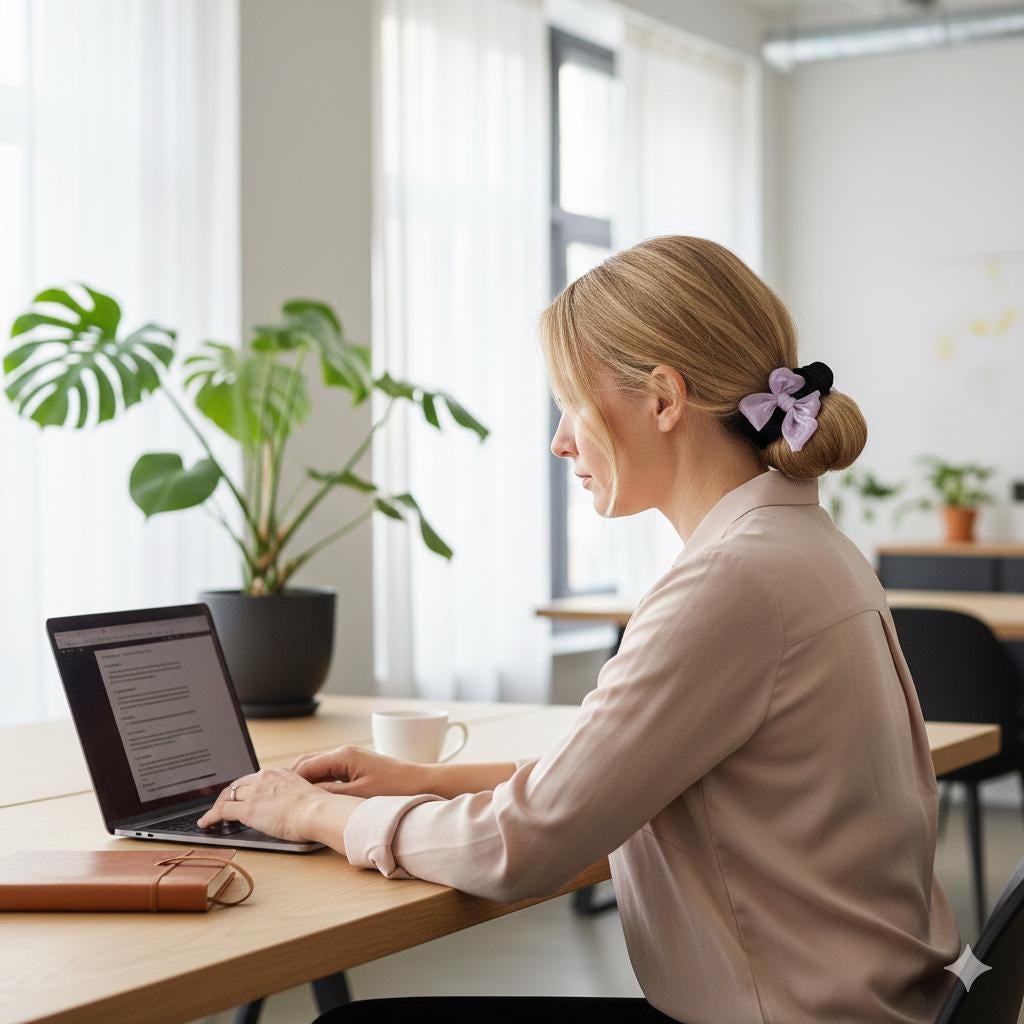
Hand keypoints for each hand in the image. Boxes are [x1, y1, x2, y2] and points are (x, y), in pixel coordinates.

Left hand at [196, 767, 365, 849]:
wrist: (317, 811)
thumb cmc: (318, 808)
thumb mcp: (305, 794)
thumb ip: (294, 795)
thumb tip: (294, 806)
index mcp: (279, 773)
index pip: (254, 778)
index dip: (244, 788)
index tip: (242, 794)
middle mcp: (265, 778)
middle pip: (238, 784)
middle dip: (228, 794)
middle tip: (222, 804)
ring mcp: (254, 792)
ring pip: (228, 796)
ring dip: (218, 805)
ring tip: (212, 814)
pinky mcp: (247, 809)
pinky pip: (222, 811)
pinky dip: (210, 817)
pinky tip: (205, 823)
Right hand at [289, 743, 431, 797]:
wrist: (422, 783)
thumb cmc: (394, 789)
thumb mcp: (358, 796)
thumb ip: (329, 794)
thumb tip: (305, 796)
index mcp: (342, 755)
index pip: (305, 766)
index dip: (288, 782)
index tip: (275, 796)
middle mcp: (344, 753)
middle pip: (308, 765)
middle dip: (293, 781)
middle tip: (279, 800)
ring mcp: (351, 759)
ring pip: (319, 769)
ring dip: (306, 783)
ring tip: (293, 802)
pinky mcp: (357, 767)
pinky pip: (330, 774)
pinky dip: (320, 784)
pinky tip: (316, 800)